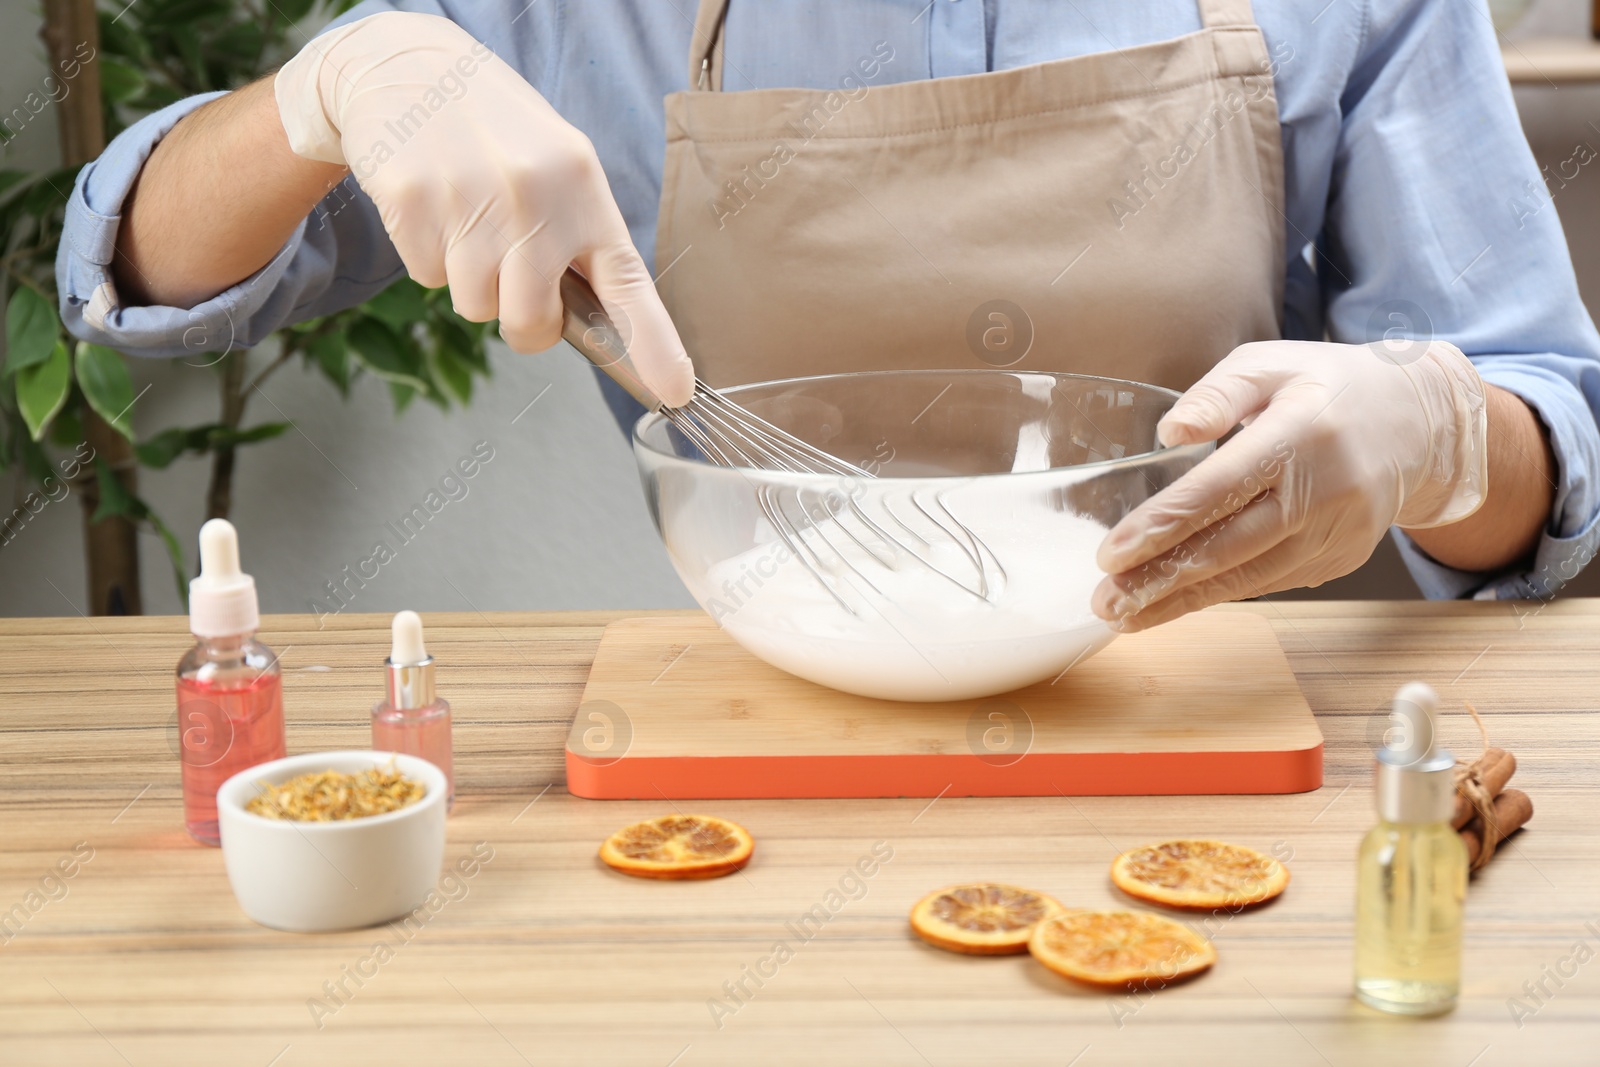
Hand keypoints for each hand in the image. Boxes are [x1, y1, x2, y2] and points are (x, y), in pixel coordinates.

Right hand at [273, 12, 692, 404]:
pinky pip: (427, 277)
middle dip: (520, 319)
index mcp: (584, 190)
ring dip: (469, 278)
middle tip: (511, 271)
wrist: (412, 69)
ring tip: (469, 217)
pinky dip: (428, 255)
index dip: (654, 342)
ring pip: (474, 306)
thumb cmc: (500, 137)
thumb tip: (597, 328)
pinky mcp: (413, 200)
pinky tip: (436, 206)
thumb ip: (579, 242)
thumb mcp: (559, 169)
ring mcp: (471, 198)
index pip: (627, 282)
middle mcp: (534, 195)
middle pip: (530, 323)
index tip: (676, 389)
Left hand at [1091, 339, 1487, 630]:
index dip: (1163, 526)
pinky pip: (1270, 581)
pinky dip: (1220, 594)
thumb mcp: (1271, 363)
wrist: (1419, 424)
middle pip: (1230, 547)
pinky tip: (1173, 602)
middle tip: (1105, 601)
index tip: (1111, 553)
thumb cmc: (1327, 387)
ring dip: (1181, 601)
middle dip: (1160, 580)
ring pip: (1248, 578)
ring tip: (1125, 615)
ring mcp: (1337, 532)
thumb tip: (1169, 433)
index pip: (1219, 489)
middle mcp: (1324, 491)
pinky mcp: (1340, 558)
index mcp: (1302, 434)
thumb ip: (1217, 393)